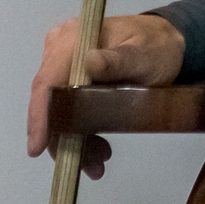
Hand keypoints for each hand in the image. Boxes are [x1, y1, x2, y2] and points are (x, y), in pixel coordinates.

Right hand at [26, 12, 183, 176]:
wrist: (166, 45)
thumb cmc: (157, 47)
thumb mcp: (146, 55)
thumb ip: (120, 60)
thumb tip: (91, 62)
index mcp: (73, 38)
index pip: (47, 80)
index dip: (41, 115)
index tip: (38, 146)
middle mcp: (61, 49)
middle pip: (50, 101)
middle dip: (64, 137)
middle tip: (89, 165)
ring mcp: (63, 65)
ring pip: (58, 111)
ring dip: (75, 140)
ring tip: (98, 162)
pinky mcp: (70, 80)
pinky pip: (68, 111)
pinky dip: (80, 133)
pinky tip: (98, 150)